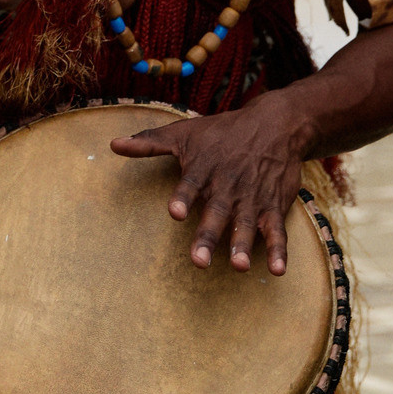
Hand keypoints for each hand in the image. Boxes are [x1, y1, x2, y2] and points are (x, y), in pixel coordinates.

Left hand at [113, 100, 310, 274]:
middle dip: (208, 236)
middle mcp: (228, 185)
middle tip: (198, 261)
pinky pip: (277, 230)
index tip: (175, 212)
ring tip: (239, 266)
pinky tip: (277, 271)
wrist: (275, 123)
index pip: (191, 184)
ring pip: (246, 224)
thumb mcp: (184, 133)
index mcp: (205, 168)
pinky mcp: (273, 206)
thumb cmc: (222, 132)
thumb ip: (149, 143)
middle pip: (217, 212)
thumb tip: (113, 144)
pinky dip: (279, 250)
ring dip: (243, 245)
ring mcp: (252, 197)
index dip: (183, 197)